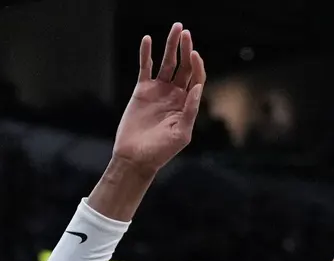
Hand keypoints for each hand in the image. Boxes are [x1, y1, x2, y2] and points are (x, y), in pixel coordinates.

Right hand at [112, 23, 205, 174]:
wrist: (135, 158)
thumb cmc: (160, 152)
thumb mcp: (181, 135)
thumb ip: (190, 111)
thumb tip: (197, 88)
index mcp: (187, 104)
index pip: (196, 78)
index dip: (197, 65)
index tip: (193, 54)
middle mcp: (174, 95)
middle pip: (184, 66)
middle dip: (186, 49)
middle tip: (185, 34)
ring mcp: (158, 91)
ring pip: (167, 63)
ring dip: (171, 46)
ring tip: (175, 28)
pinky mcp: (142, 91)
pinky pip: (145, 68)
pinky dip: (146, 54)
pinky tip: (147, 40)